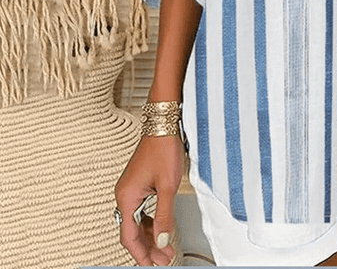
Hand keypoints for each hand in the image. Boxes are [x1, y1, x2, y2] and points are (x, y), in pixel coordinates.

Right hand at [114, 135, 183, 265]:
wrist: (163, 126)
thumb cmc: (163, 149)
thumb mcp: (167, 186)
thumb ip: (165, 216)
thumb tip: (163, 240)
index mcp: (127, 197)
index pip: (129, 236)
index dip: (141, 254)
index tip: (152, 264)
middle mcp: (124, 195)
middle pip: (133, 231)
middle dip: (149, 247)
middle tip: (164, 259)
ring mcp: (130, 189)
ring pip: (138, 222)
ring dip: (151, 236)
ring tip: (165, 248)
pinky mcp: (138, 184)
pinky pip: (141, 211)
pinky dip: (151, 222)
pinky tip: (161, 229)